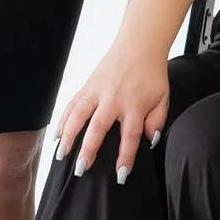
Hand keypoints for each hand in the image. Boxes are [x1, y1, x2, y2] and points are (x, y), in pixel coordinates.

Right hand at [57, 42, 170, 177]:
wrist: (140, 44)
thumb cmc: (152, 74)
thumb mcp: (163, 97)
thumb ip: (158, 121)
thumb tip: (149, 141)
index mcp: (135, 105)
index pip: (131, 136)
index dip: (125, 157)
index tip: (120, 176)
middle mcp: (114, 99)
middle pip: (99, 128)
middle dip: (89, 150)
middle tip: (81, 169)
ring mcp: (98, 91)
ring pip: (79, 115)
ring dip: (68, 136)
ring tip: (61, 155)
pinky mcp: (87, 85)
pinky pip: (72, 104)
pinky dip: (63, 119)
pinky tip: (56, 135)